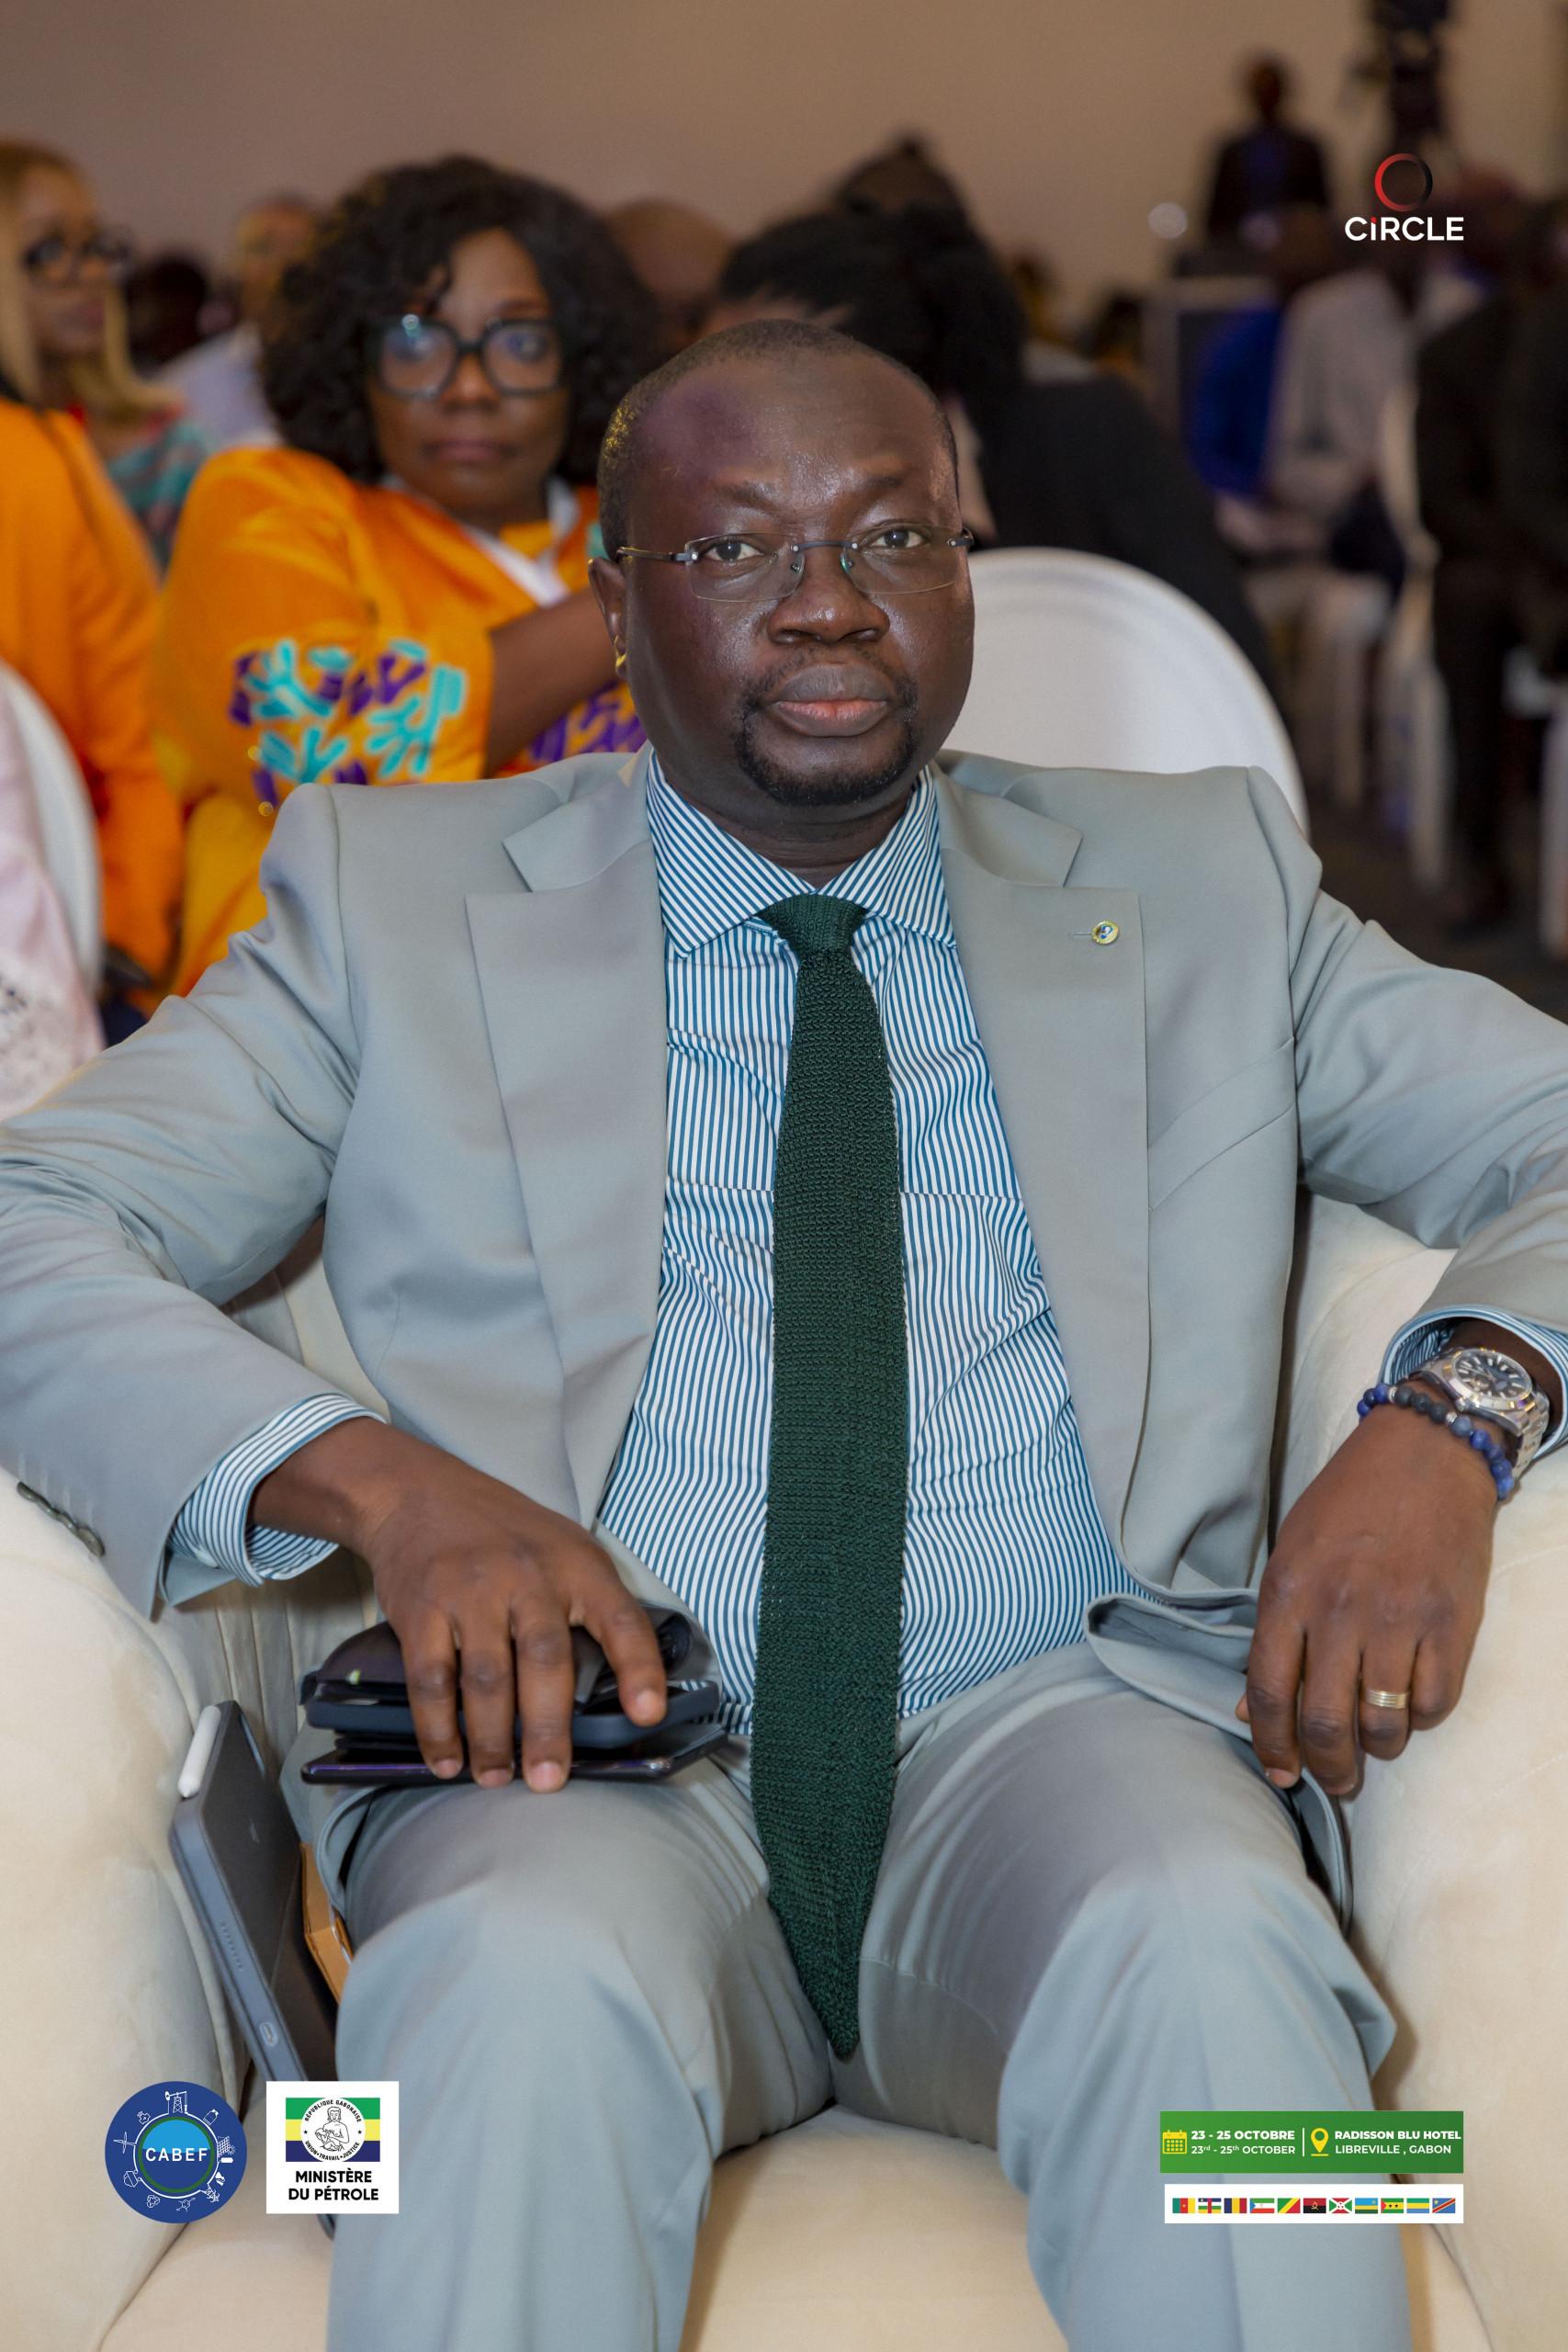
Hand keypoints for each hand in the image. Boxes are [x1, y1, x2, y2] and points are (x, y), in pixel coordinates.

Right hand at [252, 1422, 666, 1789]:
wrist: (419, 1495)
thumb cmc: (505, 1536)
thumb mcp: (564, 1551)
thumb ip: (591, 1608)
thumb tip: (623, 1693)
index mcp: (577, 1565)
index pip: (621, 1618)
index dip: (640, 1668)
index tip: (648, 1714)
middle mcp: (528, 1575)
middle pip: (546, 1660)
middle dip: (549, 1728)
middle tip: (549, 1780)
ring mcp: (472, 1590)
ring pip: (487, 1678)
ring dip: (491, 1740)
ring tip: (495, 1779)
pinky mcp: (422, 1608)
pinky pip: (432, 1679)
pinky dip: (438, 1728)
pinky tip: (447, 1759)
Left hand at [1237, 1390, 1496, 1795]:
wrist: (1426, 1454)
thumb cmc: (1349, 1501)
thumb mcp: (1291, 1553)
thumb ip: (1272, 1631)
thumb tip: (1247, 1708)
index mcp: (1289, 1591)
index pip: (1268, 1691)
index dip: (1271, 1745)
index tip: (1280, 1773)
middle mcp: (1340, 1610)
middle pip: (1326, 1723)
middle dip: (1328, 1768)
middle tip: (1335, 1780)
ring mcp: (1399, 1620)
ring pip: (1383, 1725)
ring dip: (1377, 1748)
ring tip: (1374, 1742)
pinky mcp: (1451, 1625)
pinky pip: (1434, 1703)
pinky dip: (1421, 1717)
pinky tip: (1411, 1703)